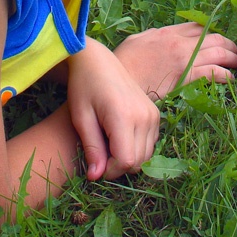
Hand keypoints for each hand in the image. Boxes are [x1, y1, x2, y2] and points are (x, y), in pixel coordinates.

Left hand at [67, 38, 160, 181]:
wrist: (97, 59)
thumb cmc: (83, 86)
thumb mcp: (81, 117)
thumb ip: (91, 147)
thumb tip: (96, 177)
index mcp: (123, 115)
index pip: (126, 161)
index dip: (110, 170)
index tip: (94, 163)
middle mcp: (144, 116)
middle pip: (138, 161)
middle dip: (117, 166)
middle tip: (99, 154)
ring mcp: (152, 114)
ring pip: (146, 155)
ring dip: (128, 157)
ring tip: (107, 143)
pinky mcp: (155, 113)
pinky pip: (150, 143)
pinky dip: (136, 147)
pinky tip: (118, 136)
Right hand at [114, 23, 236, 100]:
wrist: (120, 81)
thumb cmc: (124, 63)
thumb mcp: (137, 41)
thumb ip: (152, 37)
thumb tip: (161, 37)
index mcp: (166, 32)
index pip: (197, 26)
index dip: (212, 32)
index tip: (218, 40)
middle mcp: (178, 42)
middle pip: (213, 37)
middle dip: (229, 44)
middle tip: (235, 53)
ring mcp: (184, 58)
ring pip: (218, 52)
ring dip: (232, 58)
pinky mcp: (187, 76)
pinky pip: (214, 72)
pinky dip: (226, 74)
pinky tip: (231, 79)